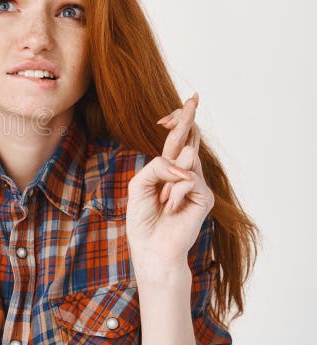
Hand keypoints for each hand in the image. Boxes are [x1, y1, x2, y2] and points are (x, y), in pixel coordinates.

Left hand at [126, 92, 214, 271]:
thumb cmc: (143, 218)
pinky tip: (170, 207)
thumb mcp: (140, 185)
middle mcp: (184, 174)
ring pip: (187, 158)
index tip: (179, 106)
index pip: (176, 140)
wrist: (151, 246)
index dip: (178, 122)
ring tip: (162, 201)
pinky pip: (187, 179)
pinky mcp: (203, 196)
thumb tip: (184, 161)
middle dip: (188, 118)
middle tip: (193, 97)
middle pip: (189, 139)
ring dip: (168, 178)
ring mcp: (196, 184)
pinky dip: (173, 192)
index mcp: (167, 170)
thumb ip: (157, 166)